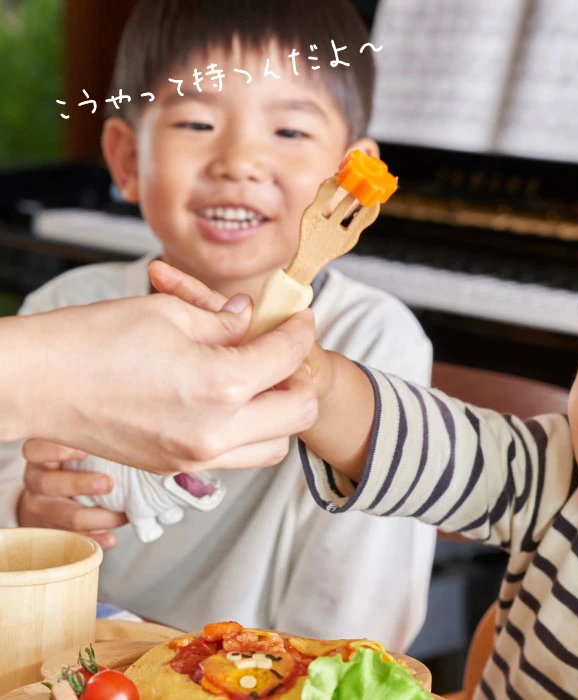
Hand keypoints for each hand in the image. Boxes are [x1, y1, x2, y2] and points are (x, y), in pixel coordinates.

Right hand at [14, 273, 317, 472]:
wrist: (34, 383)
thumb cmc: (93, 339)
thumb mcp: (170, 312)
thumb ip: (224, 320)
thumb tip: (250, 318)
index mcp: (222, 385)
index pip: (290, 358)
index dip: (301, 330)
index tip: (300, 318)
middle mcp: (217, 431)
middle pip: (300, 413)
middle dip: (301, 377)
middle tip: (285, 352)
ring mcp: (196, 457)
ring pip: (274, 446)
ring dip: (280, 413)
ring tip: (261, 379)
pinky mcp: (174, 468)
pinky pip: (236, 457)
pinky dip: (248, 432)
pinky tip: (227, 400)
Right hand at [17, 439, 126, 549]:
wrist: (50, 500)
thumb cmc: (75, 466)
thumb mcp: (77, 449)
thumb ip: (97, 442)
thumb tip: (142, 432)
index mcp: (42, 457)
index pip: (36, 449)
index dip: (58, 450)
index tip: (85, 450)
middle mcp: (36, 481)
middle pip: (49, 484)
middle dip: (81, 484)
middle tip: (109, 484)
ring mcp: (41, 508)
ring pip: (65, 515)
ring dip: (99, 516)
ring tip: (124, 514)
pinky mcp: (51, 532)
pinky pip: (72, 539)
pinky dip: (95, 539)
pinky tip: (111, 538)